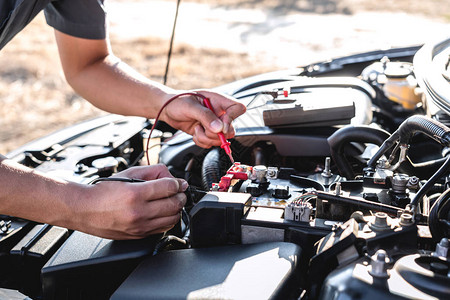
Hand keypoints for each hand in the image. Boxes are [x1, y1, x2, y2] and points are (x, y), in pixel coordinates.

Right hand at [73, 164, 187, 239]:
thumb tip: (173, 178)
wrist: (85, 209)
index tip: (179, 183)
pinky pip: (163, 229)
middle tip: (179, 192)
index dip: (178, 183)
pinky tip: (163, 212)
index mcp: (136, 193)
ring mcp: (139, 226)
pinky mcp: (139, 235)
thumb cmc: (105, 191)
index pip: (169, 188)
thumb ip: (153, 171)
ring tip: (172, 202)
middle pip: (174, 204)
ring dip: (176, 209)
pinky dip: (168, 220)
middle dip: (181, 196)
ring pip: (172, 219)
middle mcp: (139, 211)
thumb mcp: (129, 174)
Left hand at [161, 90, 245, 147]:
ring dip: (206, 138)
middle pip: (230, 130)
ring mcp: (214, 124)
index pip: (238, 108)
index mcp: (219, 101)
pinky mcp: (207, 133)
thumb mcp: (191, 106)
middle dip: (215, 134)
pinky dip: (201, 141)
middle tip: (203, 128)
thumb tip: (219, 128)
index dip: (232, 119)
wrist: (168, 109)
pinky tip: (195, 132)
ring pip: (220, 139)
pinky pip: (211, 143)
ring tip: (196, 128)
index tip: (220, 126)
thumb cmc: (178, 101)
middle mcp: (219, 113)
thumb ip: (205, 116)